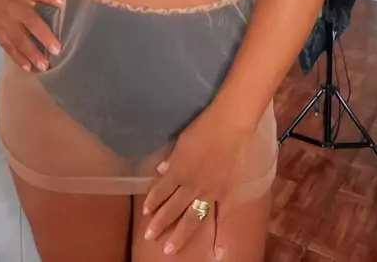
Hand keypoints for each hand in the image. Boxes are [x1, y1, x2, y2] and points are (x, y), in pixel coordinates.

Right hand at [0, 0, 63, 71]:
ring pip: (19, 39)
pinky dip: (17, 57)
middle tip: (56, 50)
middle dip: (43, 37)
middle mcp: (16, 7)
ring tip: (44, 66)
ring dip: (31, 54)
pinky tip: (28, 67)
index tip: (62, 2)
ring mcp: (5, 20)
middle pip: (30, 22)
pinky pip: (8, 45)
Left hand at [143, 100, 248, 257]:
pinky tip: (217, 254)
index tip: (146, 211)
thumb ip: (172, 158)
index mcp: (179, 171)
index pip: (162, 189)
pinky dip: (221, 236)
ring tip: (169, 249)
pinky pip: (224, 218)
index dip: (153, 200)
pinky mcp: (227, 194)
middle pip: (173, 207)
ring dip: (179, 234)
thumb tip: (162, 169)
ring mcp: (210, 192)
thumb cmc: (204, 126)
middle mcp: (192, 186)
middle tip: (149, 236)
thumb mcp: (182, 140)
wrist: (230, 126)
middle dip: (160, 222)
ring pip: (191, 217)